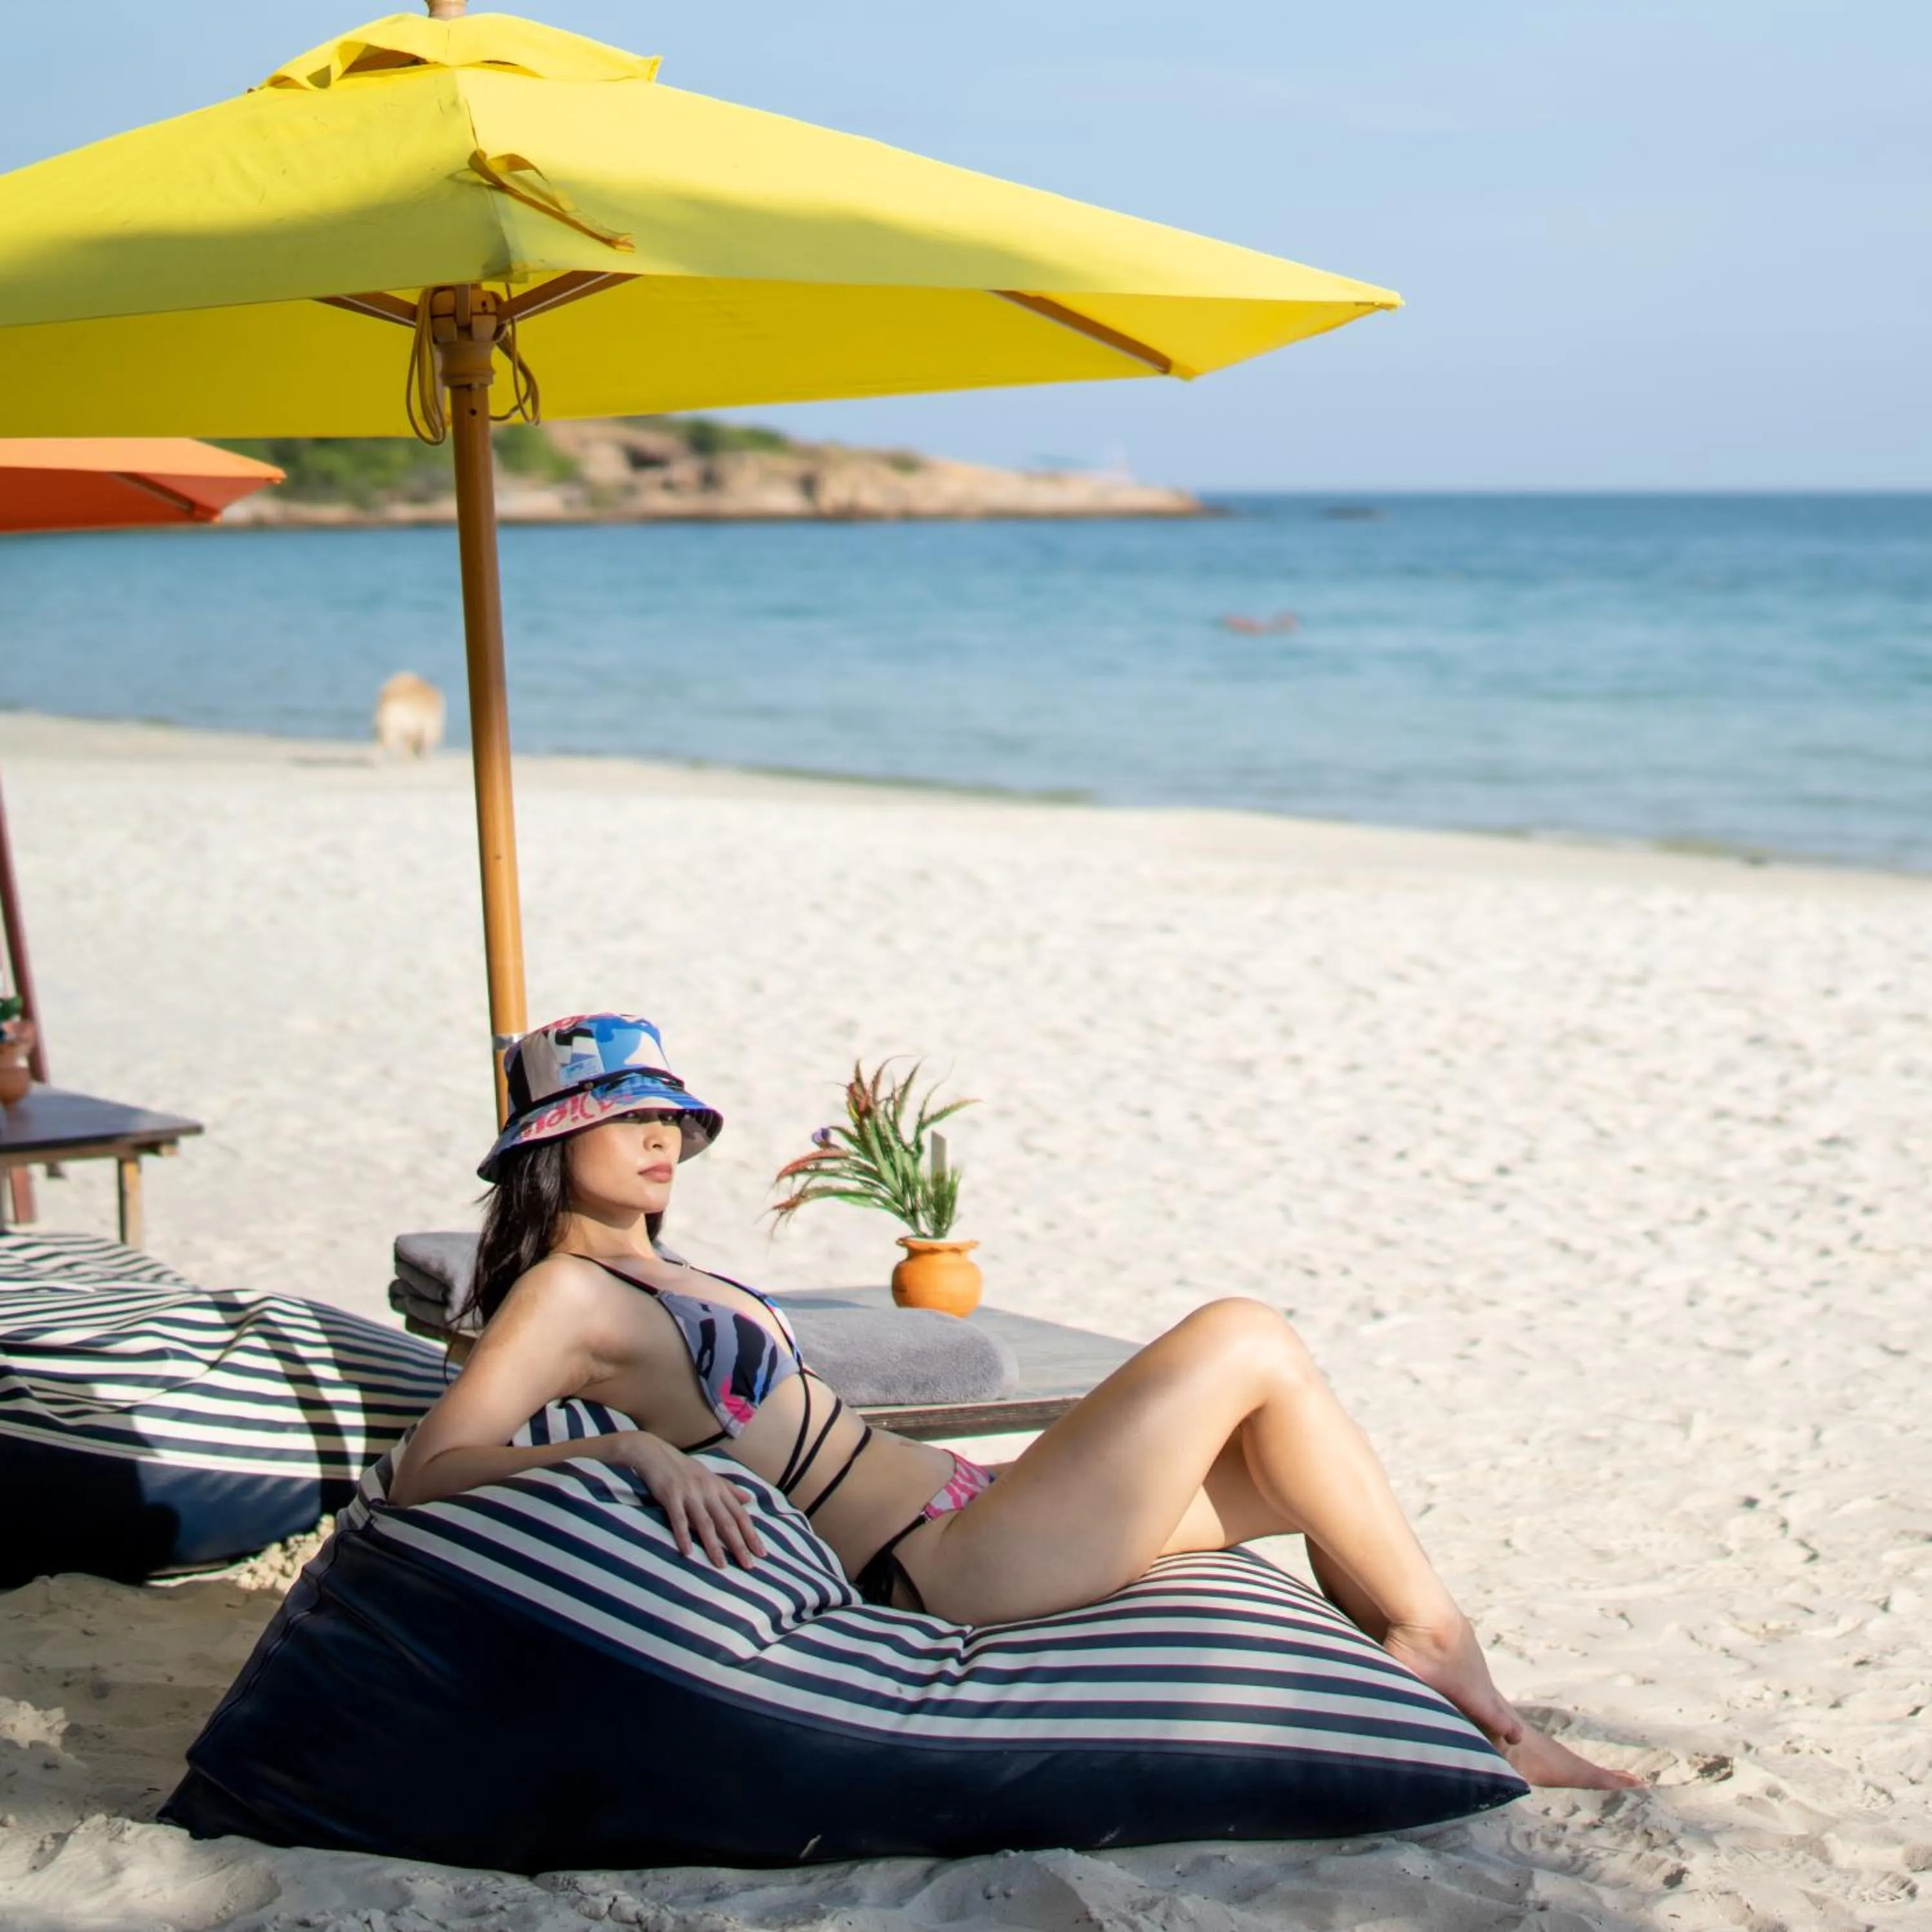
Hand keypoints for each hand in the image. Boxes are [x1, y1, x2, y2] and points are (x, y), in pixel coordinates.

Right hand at [600, 1432, 766, 1569]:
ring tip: (721, 1566)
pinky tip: (687, 1552)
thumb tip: (749, 1499)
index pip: (740, 1514)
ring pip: (705, 1523)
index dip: (751, 1534)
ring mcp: (689, 1493)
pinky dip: (683, 1535)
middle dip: (739, 1544)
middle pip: (727, 1521)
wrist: (655, 1453)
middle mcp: (708, 1491)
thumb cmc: (683, 1468)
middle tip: (749, 1566)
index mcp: (718, 1487)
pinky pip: (678, 1518)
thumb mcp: (709, 1476)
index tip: (761, 1553)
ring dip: (714, 1546)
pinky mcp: (670, 1495)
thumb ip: (729, 1489)